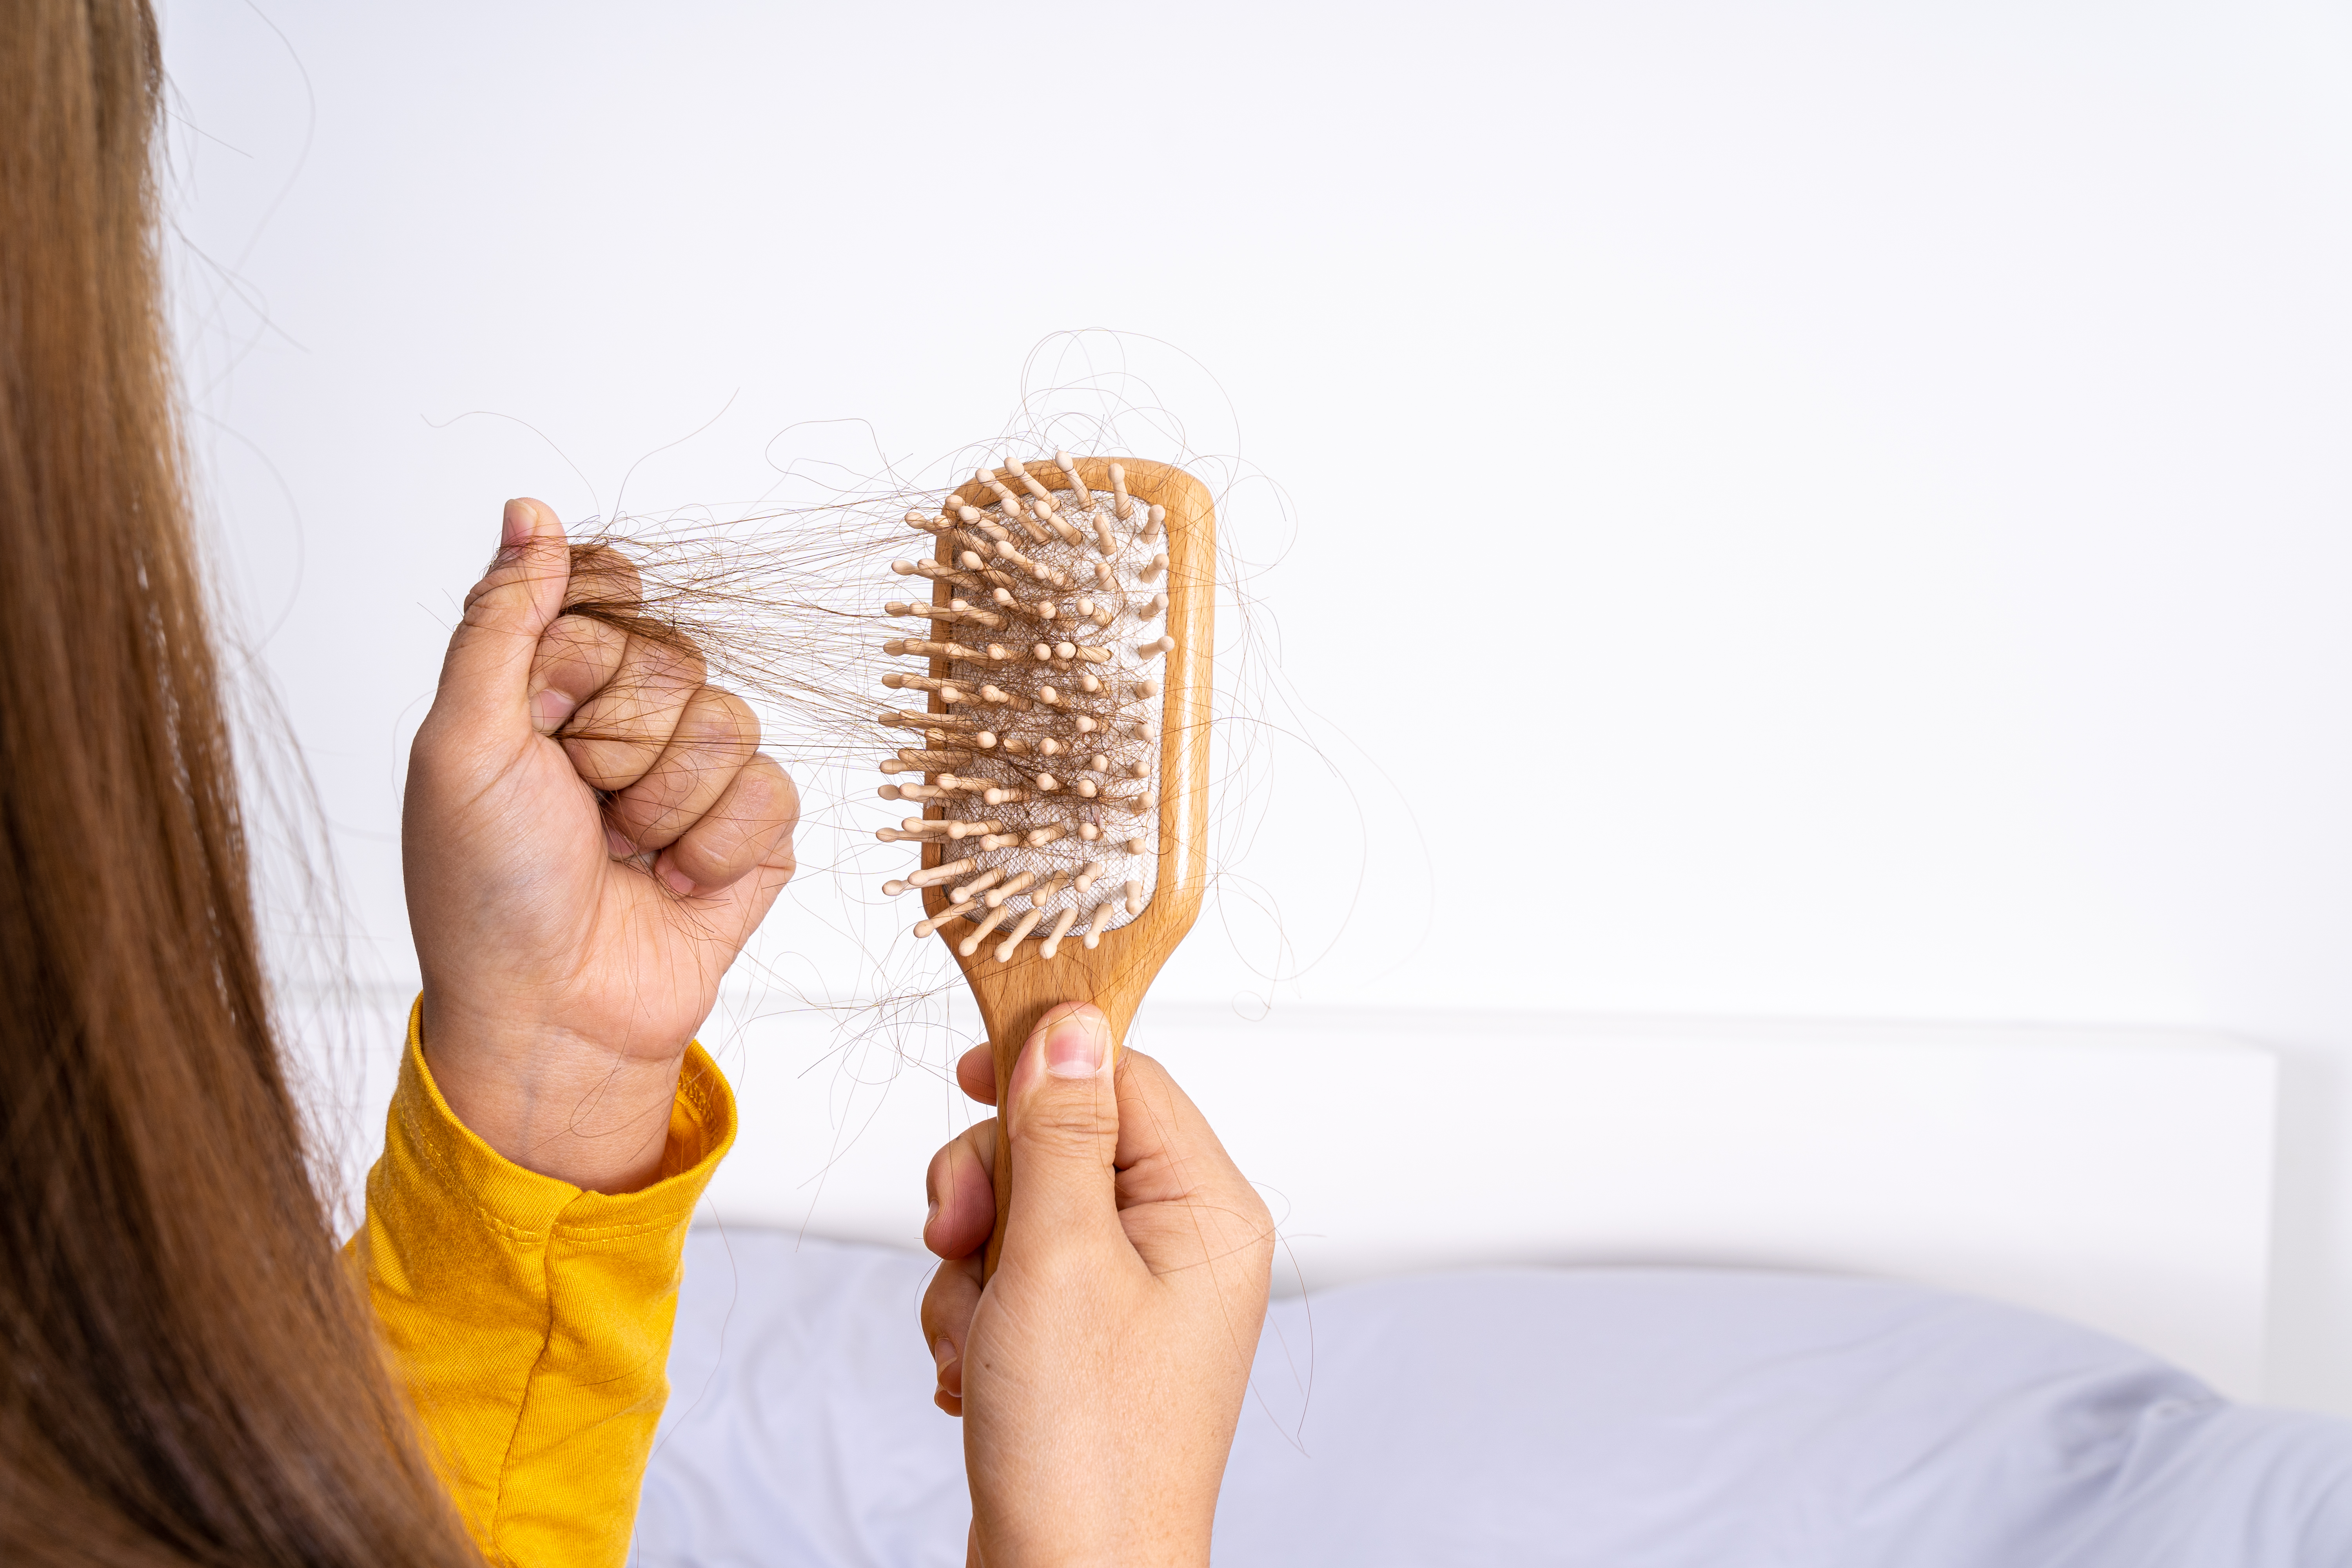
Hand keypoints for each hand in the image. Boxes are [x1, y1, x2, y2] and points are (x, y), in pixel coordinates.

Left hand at [403, 498, 797, 1191]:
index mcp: (549, 686)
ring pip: (729, 722)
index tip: (547, 712)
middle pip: (672, 657)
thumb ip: (502, 618)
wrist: (553, 1013)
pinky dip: (718, 846)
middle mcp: (625, 722)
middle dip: (620, 741)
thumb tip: (529, 509)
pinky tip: (674, 883)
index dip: (588, 650)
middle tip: (577, 807)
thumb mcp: (461, 742)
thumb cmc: (487, 892)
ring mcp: (693, 778)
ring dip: (667, 803)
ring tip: (624, 855)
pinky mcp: (751, 833)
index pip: (607, 594)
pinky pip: (772, 790)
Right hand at [921, 1004, 1274, 1566]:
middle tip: (964, 1243)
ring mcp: (1130, 1296)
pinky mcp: (1083, 1340)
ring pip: (1020, 1214)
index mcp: (1207, 1211)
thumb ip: (1060, 1132)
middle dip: (991, 1193)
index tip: (967, 1081)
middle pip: (1060, 1142)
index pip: (1122, 1079)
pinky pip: (1009, 1279)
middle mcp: (1181, 1246)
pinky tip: (979, 1373)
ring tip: (983, 1341)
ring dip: (973, 1271)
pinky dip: (976, 1318)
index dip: (1039, 1072)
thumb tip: (1071, 1026)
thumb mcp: (1061, 1257)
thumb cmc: (1086, 1446)